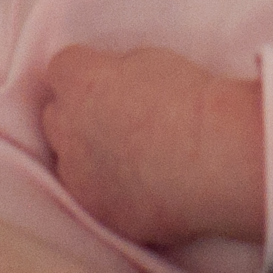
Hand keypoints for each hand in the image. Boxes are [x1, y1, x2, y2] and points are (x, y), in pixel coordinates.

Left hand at [39, 46, 267, 250]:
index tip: (107, 79)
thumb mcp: (151, 60)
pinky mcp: (98, 212)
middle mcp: (67, 129)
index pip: (61, 69)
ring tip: (131, 159)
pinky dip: (111, 192)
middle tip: (116, 118)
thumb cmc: (193, 101)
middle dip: (78, 115)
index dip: (85, 72)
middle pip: (56, 117)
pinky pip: (94, 198)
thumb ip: (116, 73)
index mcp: (80, 83)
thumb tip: (113, 86)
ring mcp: (78, 176)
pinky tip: (143, 188)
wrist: (216, 159)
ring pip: (70, 162)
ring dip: (89, 157)